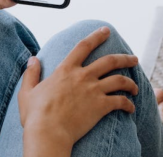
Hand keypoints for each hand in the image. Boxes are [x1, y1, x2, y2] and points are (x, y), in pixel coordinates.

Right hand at [18, 27, 138, 152]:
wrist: (48, 132)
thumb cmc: (36, 114)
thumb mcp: (27, 91)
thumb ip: (31, 74)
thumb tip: (32, 59)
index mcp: (66, 70)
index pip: (84, 46)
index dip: (96, 36)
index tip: (106, 31)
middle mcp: (83, 76)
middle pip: (110, 61)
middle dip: (125, 58)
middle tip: (134, 58)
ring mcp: (93, 91)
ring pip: (120, 80)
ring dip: (131, 83)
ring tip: (135, 87)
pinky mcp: (101, 106)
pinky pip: (121, 102)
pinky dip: (129, 104)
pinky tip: (131, 107)